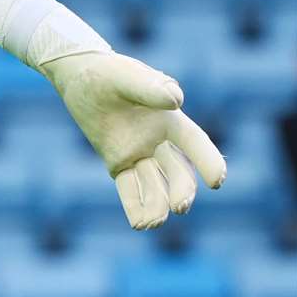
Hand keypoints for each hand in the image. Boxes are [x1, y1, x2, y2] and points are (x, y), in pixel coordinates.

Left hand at [42, 51, 225, 229]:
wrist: (79, 76)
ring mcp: (138, 153)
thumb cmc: (107, 72)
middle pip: (177, 172)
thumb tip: (176, 101)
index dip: (207, 160)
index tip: (217, 180)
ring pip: (155, 185)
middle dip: (181, 191)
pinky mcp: (118, 162)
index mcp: (169, 119)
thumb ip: (149, 87)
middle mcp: (158, 141)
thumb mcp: (126, 75)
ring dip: (157, 205)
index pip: (195, 143)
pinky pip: (129, 188)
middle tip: (179, 206)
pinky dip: (134, 205)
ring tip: (153, 222)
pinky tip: (138, 223)